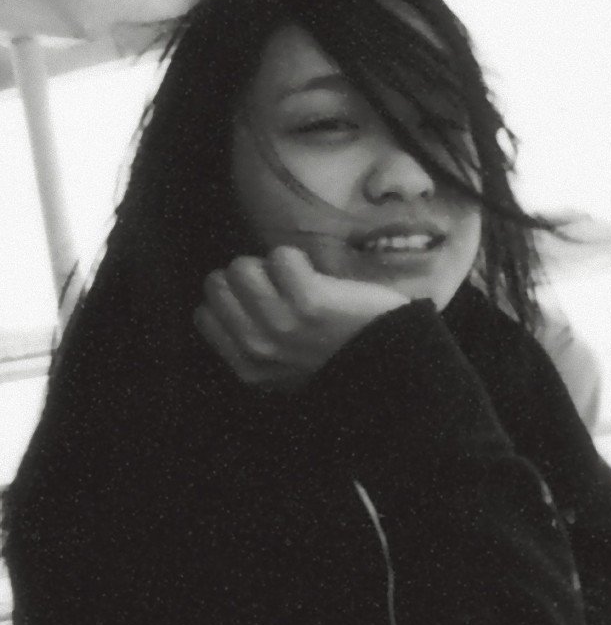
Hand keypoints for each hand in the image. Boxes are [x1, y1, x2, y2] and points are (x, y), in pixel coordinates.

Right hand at [194, 245, 410, 390]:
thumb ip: (251, 343)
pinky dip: (297, 258)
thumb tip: (225, 300)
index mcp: (248, 367)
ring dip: (271, 264)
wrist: (392, 362)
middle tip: (280, 286)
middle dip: (246, 277)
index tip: (258, 299)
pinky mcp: (308, 299)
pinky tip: (316, 274)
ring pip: (243, 267)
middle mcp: (257, 347)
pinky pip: (281, 256)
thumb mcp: (284, 368)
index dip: (230, 297)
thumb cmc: (340, 357)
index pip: (204, 314)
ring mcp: (281, 323)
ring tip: (299, 279)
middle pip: (219, 284)